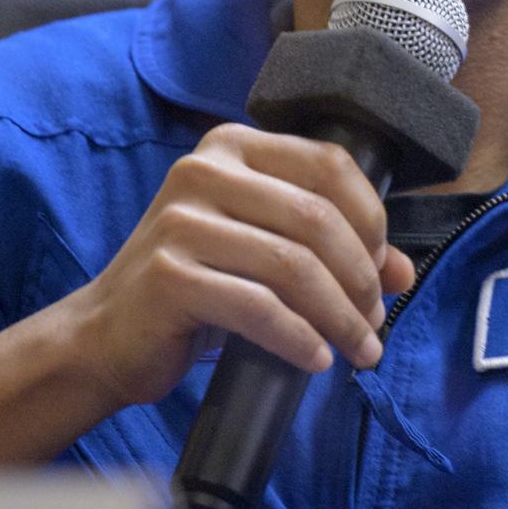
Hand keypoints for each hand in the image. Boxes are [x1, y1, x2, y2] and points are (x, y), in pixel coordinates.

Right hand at [63, 124, 415, 409]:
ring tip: (360, 348)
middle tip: (375, 322)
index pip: (329, 165)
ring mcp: (180, 222)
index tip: (384, 269)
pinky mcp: (167, 276)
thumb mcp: (264, 253)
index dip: (372, 219)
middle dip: (361, 277)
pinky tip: (316, 360)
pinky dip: (299, 339)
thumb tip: (403, 273)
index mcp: (232, 148)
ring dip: (340, 315)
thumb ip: (332, 251)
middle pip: (316, 218)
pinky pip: (258, 308)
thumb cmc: (196, 288)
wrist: (104, 336)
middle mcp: (202, 171)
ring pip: (293, 266)